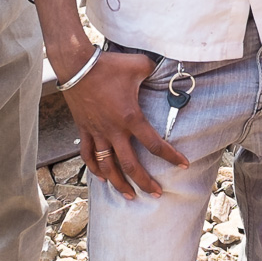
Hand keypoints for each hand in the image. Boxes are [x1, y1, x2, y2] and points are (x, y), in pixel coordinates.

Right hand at [60, 48, 188, 198]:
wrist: (78, 67)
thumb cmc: (110, 65)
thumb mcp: (140, 64)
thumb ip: (154, 70)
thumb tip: (164, 69)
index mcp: (131, 117)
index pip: (155, 143)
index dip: (171, 156)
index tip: (184, 165)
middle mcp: (114, 130)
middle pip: (130, 165)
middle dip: (145, 182)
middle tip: (156, 193)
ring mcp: (97, 132)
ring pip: (107, 167)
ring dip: (119, 183)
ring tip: (129, 195)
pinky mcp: (84, 129)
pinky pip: (88, 155)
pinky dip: (94, 169)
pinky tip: (101, 177)